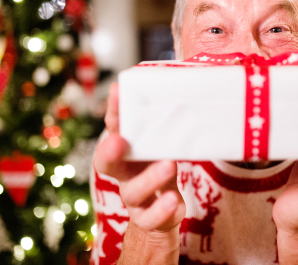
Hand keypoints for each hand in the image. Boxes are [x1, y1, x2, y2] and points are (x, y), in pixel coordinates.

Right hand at [94, 83, 185, 232]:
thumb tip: (191, 78)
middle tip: (119, 140)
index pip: (115, 127)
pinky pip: (151, 218)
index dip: (113, 110)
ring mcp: (134, 197)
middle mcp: (125, 172)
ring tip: (168, 165)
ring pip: (132, 191)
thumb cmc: (163, 166)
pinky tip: (174, 201)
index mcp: (128, 149)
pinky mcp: (149, 218)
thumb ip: (171, 119)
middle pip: (106, 162)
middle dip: (110, 150)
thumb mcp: (166, 142)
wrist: (162, 213)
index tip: (117, 90)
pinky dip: (162, 210)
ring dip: (149, 178)